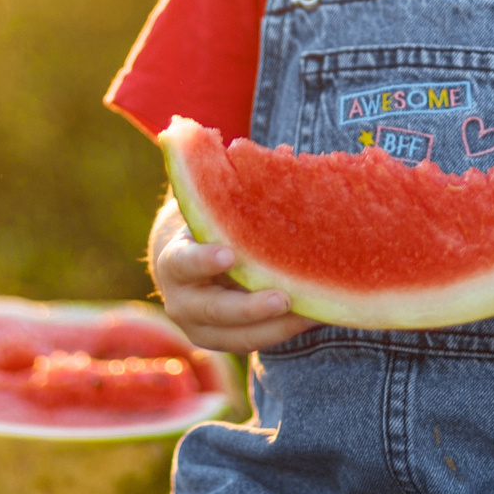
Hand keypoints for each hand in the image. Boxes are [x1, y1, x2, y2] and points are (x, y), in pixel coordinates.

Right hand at [148, 207, 313, 354]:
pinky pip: (258, 341)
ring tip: (313, 312)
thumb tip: (285, 150)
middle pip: (215, 311)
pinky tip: (317, 315)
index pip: (184, 263)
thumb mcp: (214, 214)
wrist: (193, 269)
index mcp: (175, 264)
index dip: (204, 261)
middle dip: (250, 308)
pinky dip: (287, 330)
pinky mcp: (227, 343)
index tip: (229, 254)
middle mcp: (182, 302)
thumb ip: (235, 194)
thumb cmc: (212, 230)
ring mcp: (203, 329)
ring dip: (279, 327)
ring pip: (241, 336)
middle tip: (284, 299)